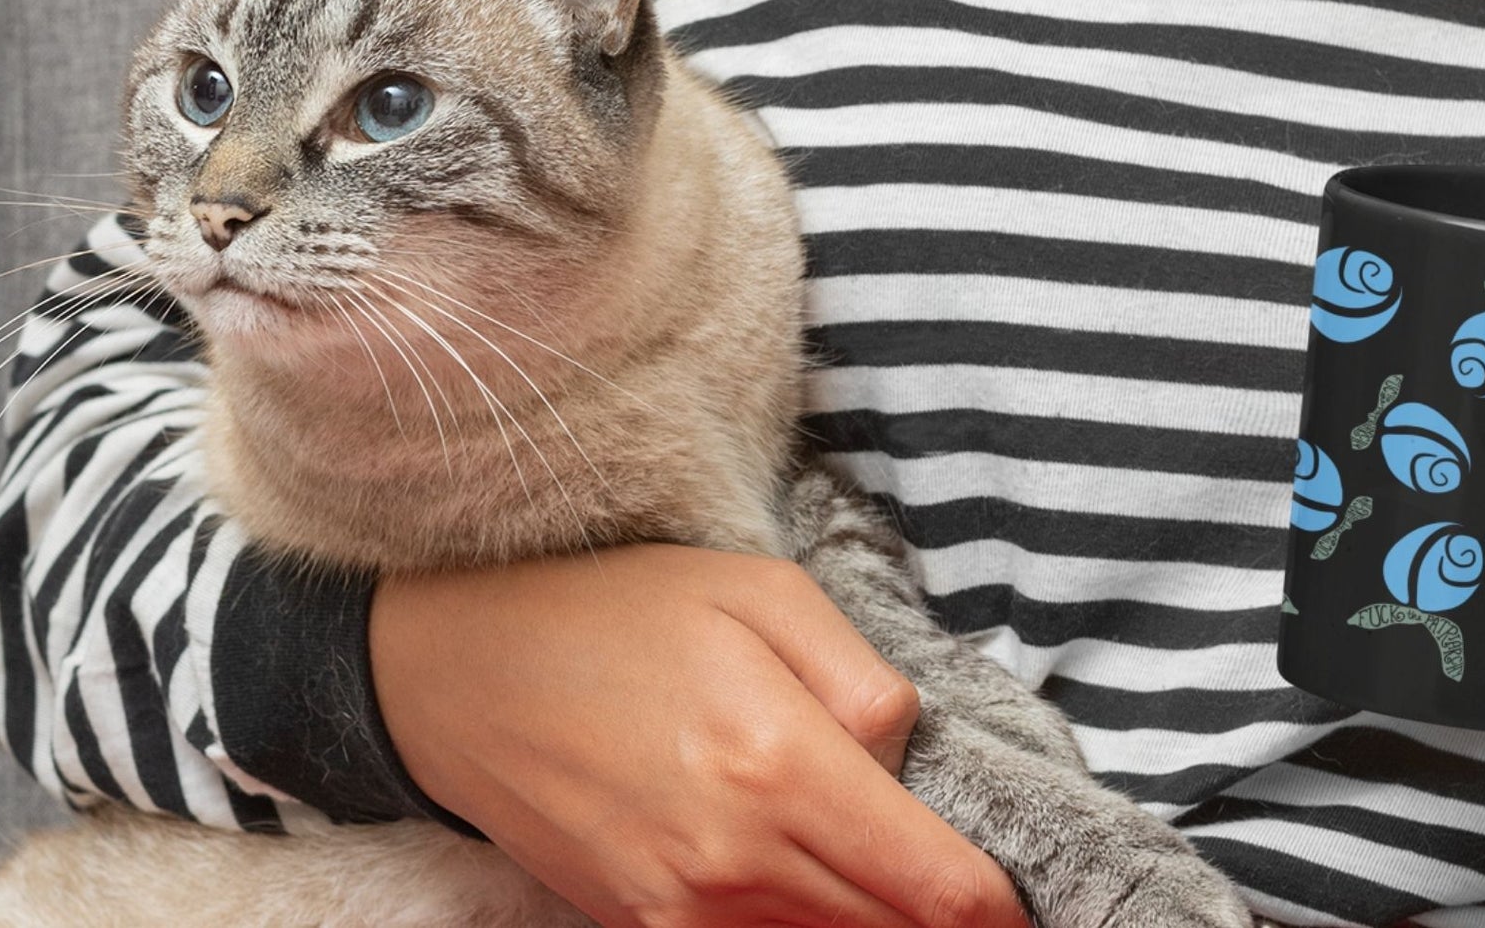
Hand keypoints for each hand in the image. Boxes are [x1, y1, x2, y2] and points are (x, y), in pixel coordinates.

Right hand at [368, 541, 1032, 927]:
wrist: (463, 671)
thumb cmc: (620, 610)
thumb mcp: (761, 591)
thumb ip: (860, 676)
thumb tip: (907, 757)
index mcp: (781, 765)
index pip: (933, 888)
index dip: (996, 912)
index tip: (1021, 908)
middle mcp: (735, 863)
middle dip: (941, 921)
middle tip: (974, 897)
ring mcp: (679, 913)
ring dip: (873, 925)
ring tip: (894, 883)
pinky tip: (816, 889)